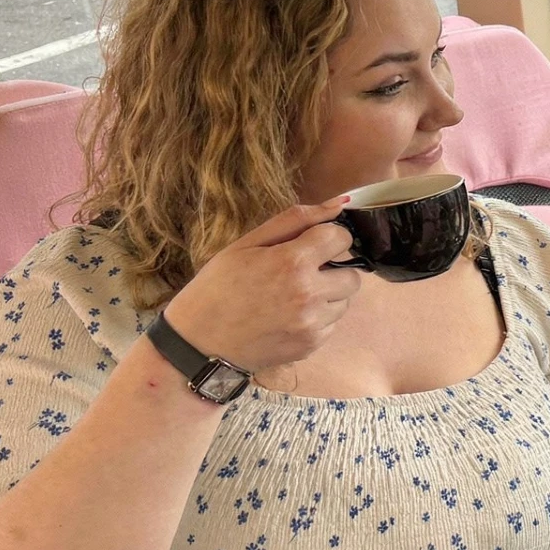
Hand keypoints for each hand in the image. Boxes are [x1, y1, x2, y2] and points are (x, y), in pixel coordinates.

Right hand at [161, 197, 363, 371]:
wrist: (197, 343)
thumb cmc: (217, 287)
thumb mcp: (246, 245)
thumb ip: (294, 220)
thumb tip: (339, 204)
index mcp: (292, 262)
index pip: (342, 238)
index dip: (328, 238)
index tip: (312, 245)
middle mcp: (309, 294)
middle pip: (352, 274)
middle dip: (333, 270)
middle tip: (302, 274)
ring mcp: (313, 324)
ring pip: (345, 301)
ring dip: (328, 295)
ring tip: (293, 297)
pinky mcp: (312, 346)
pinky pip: (332, 325)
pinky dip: (319, 319)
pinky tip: (289, 317)